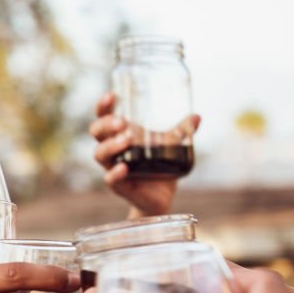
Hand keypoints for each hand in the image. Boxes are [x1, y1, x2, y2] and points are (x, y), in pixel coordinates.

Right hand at [89, 93, 199, 217]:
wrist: (161, 197)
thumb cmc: (160, 166)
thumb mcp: (172, 145)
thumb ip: (182, 131)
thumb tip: (197, 117)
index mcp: (120, 135)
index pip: (104, 117)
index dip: (103, 106)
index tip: (111, 95)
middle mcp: (112, 150)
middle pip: (97, 133)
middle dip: (106, 125)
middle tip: (122, 122)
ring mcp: (113, 167)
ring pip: (100, 155)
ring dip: (110, 146)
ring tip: (126, 141)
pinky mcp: (120, 186)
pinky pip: (110, 179)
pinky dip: (114, 173)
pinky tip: (123, 168)